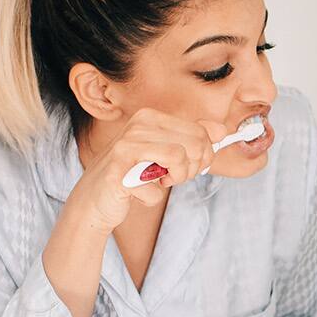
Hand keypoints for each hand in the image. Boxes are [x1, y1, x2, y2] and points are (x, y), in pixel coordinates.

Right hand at [65, 107, 225, 232]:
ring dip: (176, 179)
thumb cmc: (133, 175)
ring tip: (161, 182)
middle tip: (175, 176)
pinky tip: (138, 194)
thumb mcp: (165, 152)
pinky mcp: (117, 174)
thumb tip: (221, 131)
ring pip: (178, 158)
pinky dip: (151, 199)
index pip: (199, 131)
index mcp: (149, 117)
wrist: (94, 199)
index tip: (191, 166)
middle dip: (192, 168)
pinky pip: (155, 190)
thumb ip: (193, 138)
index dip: (204, 155)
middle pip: (193, 144)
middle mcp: (136, 127)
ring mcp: (125, 148)